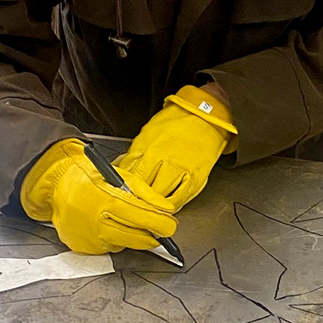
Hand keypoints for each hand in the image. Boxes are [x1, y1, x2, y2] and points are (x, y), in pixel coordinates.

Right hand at [20, 139, 177, 253]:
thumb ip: (146, 194)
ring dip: (131, 236)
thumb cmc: (91, 178)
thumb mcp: (122, 177)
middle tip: (157, 229)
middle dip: (151, 235)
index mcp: (108, 200)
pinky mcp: (81, 248)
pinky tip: (107, 226)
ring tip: (123, 220)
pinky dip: (113, 240)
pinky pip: (107, 249)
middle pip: (136, 238)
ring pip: (123, 245)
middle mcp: (97, 221)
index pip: (143, 218)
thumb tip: (167, 209)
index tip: (170, 225)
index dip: (161, 224)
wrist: (58, 186)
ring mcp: (88, 237)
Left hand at [116, 85, 237, 208]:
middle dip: (135, 199)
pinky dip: (171, 205)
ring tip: (148, 208)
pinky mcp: (195, 177)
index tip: (119, 196)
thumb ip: (133, 154)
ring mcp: (179, 169)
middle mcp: (161, 158)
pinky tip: (166, 206)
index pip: (127, 176)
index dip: (121, 189)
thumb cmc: (175, 123)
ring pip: (159, 197)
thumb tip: (120, 170)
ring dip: (152, 204)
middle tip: (132, 206)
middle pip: (141, 189)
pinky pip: (179, 199)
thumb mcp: (147, 134)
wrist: (203, 114)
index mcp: (146, 147)